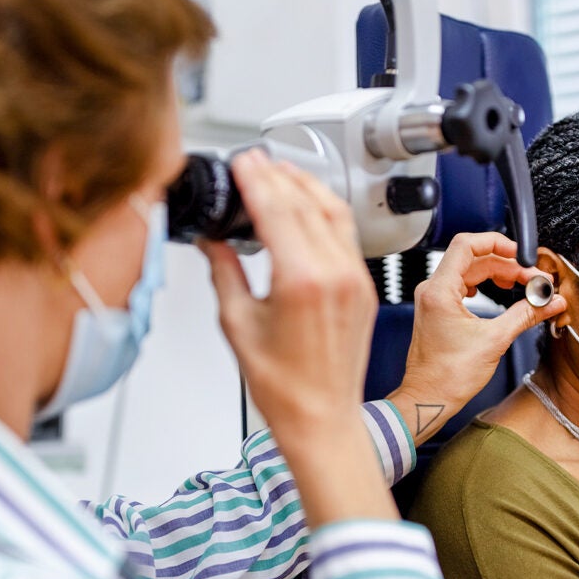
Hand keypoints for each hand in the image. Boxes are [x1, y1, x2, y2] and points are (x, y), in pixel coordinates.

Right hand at [201, 150, 390, 524]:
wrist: (323, 418)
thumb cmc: (284, 387)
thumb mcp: (238, 324)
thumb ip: (224, 273)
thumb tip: (213, 242)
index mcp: (302, 281)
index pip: (277, 210)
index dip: (257, 180)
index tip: (244, 161)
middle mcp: (336, 274)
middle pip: (307, 204)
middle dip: (279, 176)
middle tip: (257, 160)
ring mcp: (356, 279)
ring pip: (335, 213)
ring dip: (308, 186)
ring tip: (283, 172)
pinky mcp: (365, 288)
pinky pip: (348, 236)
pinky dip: (326, 212)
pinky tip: (309, 207)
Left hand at [388, 232, 566, 444]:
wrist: (428, 398)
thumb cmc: (448, 376)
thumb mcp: (495, 340)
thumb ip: (525, 315)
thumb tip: (550, 302)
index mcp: (440, 291)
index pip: (467, 244)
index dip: (497, 242)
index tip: (520, 253)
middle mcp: (433, 290)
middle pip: (473, 258)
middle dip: (506, 265)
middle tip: (532, 280)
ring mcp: (434, 300)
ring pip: (469, 271)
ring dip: (497, 274)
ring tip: (521, 286)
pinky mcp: (438, 310)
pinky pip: (463, 285)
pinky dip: (485, 285)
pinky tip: (499, 293)